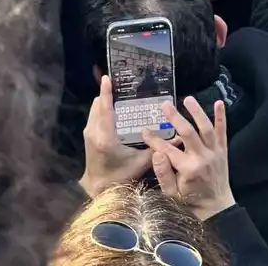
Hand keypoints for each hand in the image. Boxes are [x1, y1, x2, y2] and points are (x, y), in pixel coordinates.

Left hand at [79, 75, 152, 198]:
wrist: (98, 189)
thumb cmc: (120, 176)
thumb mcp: (140, 163)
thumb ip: (157, 149)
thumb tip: (178, 137)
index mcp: (106, 137)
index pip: (105, 109)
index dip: (106, 92)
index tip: (107, 77)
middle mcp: (94, 132)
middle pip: (99, 104)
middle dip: (109, 94)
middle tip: (126, 87)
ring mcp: (89, 133)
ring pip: (95, 109)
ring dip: (105, 101)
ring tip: (122, 96)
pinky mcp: (88, 136)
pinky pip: (95, 115)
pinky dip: (103, 109)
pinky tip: (116, 110)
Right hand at [145, 97, 234, 221]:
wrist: (216, 207)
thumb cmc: (190, 201)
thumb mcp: (172, 194)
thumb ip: (163, 174)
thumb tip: (156, 153)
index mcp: (188, 169)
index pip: (167, 150)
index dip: (155, 140)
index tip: (145, 130)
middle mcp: (202, 158)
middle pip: (188, 133)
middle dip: (175, 118)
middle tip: (165, 105)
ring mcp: (214, 152)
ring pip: (205, 128)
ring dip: (197, 112)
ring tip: (187, 99)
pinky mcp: (222, 150)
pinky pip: (222, 131)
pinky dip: (221, 117)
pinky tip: (219, 102)